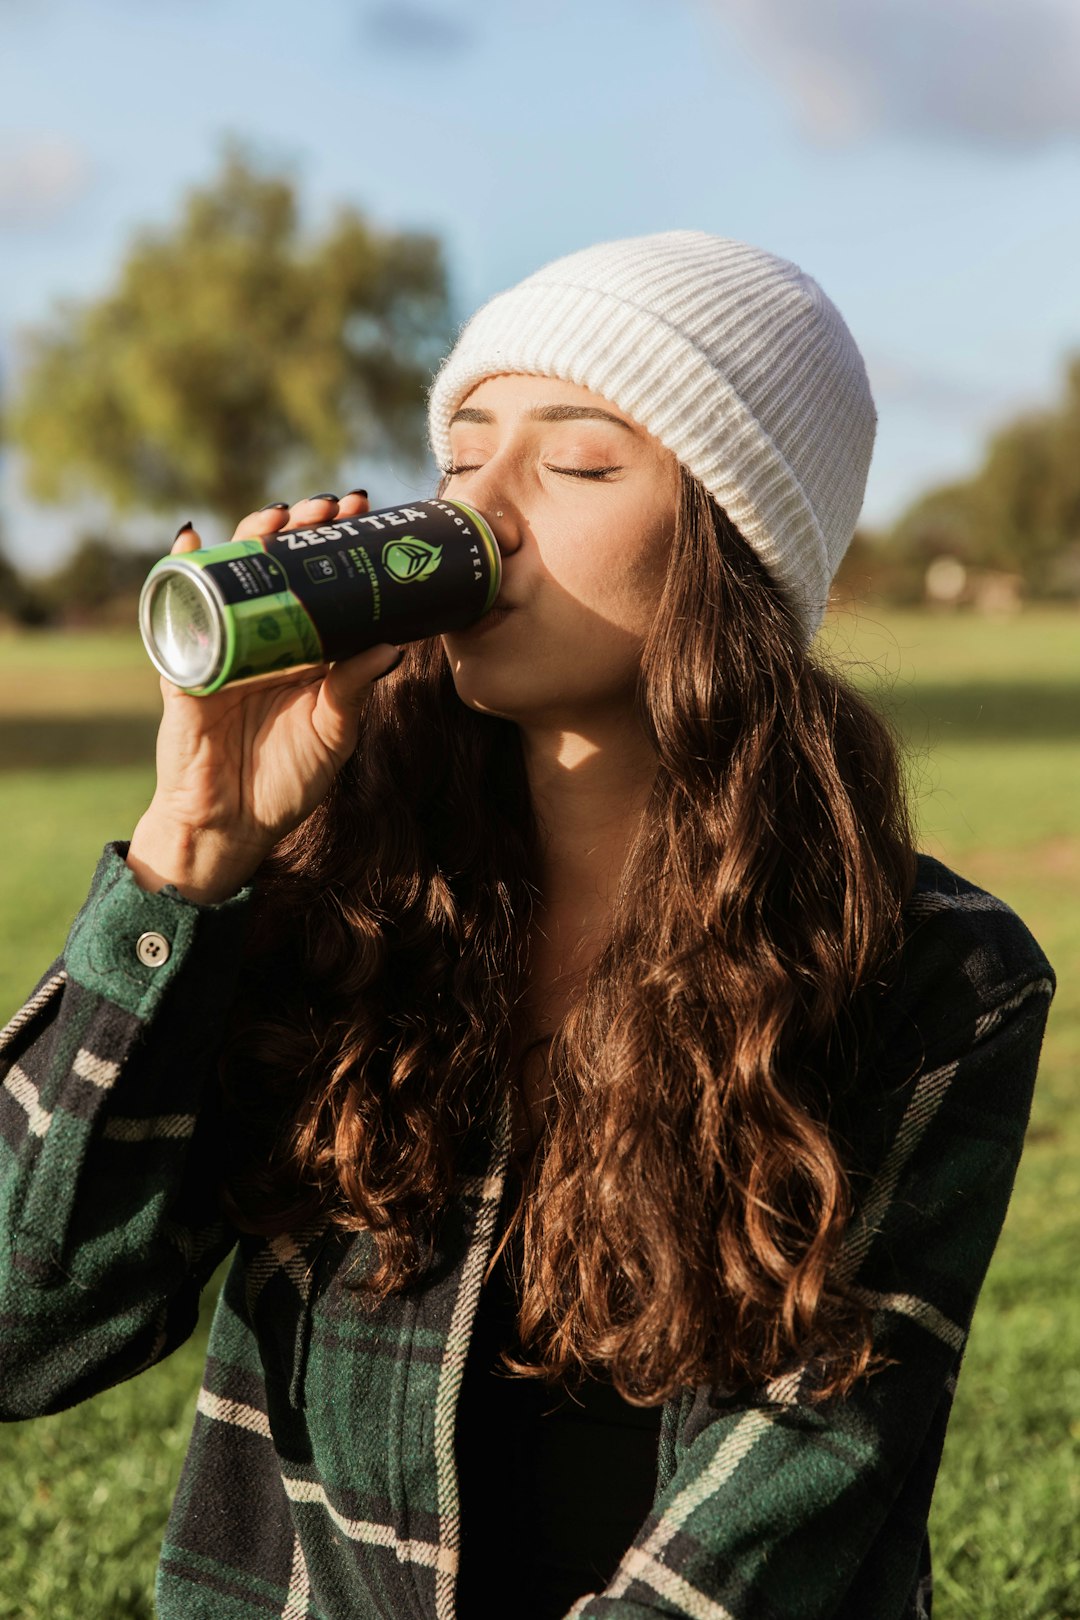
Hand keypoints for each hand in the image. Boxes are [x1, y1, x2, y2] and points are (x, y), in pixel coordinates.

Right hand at [127, 491, 400, 902]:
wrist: (231, 826)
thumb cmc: (286, 780)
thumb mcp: (333, 732)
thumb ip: (357, 689)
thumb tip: (397, 644)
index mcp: (303, 649)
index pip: (321, 581)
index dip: (338, 543)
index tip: (364, 511)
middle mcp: (263, 638)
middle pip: (278, 566)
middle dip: (300, 529)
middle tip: (330, 505)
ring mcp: (222, 645)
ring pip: (233, 576)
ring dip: (250, 539)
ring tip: (275, 518)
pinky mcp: (185, 665)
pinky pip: (179, 612)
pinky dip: (182, 573)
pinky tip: (191, 543)